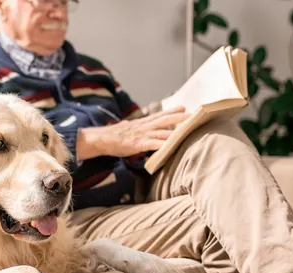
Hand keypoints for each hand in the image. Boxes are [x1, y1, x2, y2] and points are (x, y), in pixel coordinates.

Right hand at [75, 106, 189, 160]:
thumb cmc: (112, 137)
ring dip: (175, 130)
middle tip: (193, 114)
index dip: (172, 111)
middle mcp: (143, 126)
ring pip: (162, 131)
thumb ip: (135, 130)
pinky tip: (171, 145)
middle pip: (164, 120)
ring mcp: (141, 135)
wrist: (100, 139)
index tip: (183, 107)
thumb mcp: (126, 130)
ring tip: (187, 129)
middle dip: (179, 117)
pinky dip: (162, 144)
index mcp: (141, 123)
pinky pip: (153, 144)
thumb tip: (136, 129)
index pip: (159, 115)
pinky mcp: (138, 144)